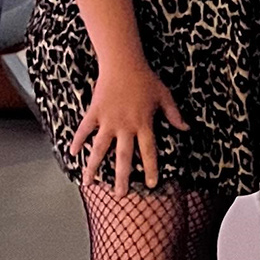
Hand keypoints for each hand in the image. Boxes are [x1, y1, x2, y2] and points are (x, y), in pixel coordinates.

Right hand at [71, 58, 187, 193]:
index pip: (149, 151)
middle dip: (122, 178)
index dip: (151, 169)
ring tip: (89, 183)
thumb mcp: (165, 96)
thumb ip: (174, 115)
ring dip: (94, 166)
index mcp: (143, 124)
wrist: (124, 63)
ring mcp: (108, 121)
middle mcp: (125, 126)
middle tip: (120, 196)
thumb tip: (187, 128)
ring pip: (100, 149)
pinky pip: (84, 130)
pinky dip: (77, 141)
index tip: (151, 185)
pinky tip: (72, 154)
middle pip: (124, 157)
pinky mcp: (94, 113)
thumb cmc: (146, 79)